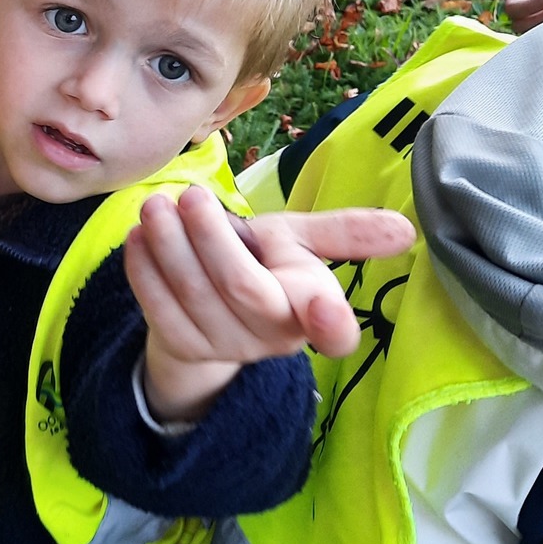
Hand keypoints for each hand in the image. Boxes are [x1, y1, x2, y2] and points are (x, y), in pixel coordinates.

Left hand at [124, 186, 414, 423]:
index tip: (324, 303)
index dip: (330, 323)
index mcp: (312, 312)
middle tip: (191, 196)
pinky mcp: (180, 347)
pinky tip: (137, 236)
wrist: (211, 312)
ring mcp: (223, 347)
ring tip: (156, 205)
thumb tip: (405, 228)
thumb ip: (343, 234)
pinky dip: (144, 270)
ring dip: (169, 246)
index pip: (334, 333)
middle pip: (242, 291)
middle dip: (212, 241)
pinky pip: (156, 308)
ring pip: (193, 296)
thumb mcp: (300, 245)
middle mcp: (271, 337)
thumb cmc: (264, 266)